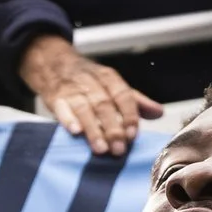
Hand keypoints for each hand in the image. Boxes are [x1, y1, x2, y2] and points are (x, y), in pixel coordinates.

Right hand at [19, 34, 160, 156]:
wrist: (53, 62)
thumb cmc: (87, 79)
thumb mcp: (112, 85)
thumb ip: (135, 101)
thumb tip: (158, 113)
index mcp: (108, 78)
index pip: (123, 95)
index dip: (129, 115)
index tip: (133, 134)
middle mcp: (91, 82)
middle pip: (104, 105)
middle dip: (113, 128)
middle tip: (119, 149)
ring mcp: (72, 89)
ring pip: (84, 108)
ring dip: (93, 129)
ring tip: (101, 149)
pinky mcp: (55, 97)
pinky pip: (61, 107)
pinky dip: (68, 119)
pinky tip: (75, 132)